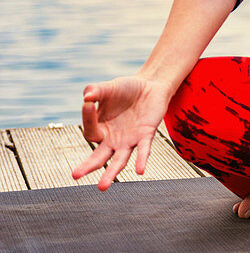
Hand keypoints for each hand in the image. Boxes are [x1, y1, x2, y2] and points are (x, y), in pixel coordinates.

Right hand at [72, 76, 172, 190]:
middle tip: (75, 176)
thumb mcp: (108, 88)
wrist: (150, 86)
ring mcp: (129, 140)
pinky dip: (141, 160)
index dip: (87, 117)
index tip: (88, 102)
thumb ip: (95, 90)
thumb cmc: (126, 89)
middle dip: (87, 166)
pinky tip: (140, 171)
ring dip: (111, 173)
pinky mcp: (146, 135)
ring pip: (119, 160)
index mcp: (100, 129)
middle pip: (98, 157)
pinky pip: (143, 150)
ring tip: (102, 187)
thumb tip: (87, 97)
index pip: (89, 131)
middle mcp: (112, 140)